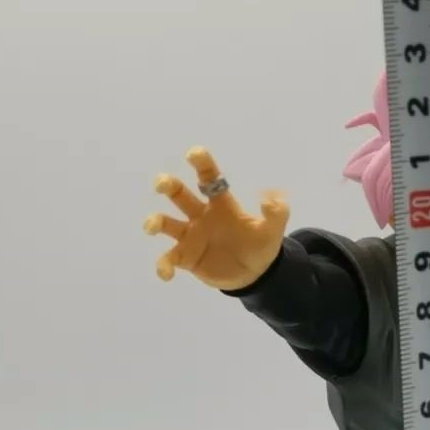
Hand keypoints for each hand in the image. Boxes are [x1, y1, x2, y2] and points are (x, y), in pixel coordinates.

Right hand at [144, 147, 288, 290]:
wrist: (254, 275)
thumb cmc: (259, 245)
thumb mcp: (273, 230)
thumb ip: (277, 212)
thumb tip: (269, 196)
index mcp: (220, 203)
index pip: (208, 177)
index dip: (201, 163)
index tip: (193, 154)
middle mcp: (200, 215)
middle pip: (179, 194)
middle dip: (168, 185)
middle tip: (162, 184)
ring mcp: (190, 236)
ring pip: (166, 223)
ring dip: (154, 222)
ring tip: (152, 226)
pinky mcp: (185, 257)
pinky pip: (168, 259)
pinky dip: (163, 266)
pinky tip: (166, 274)